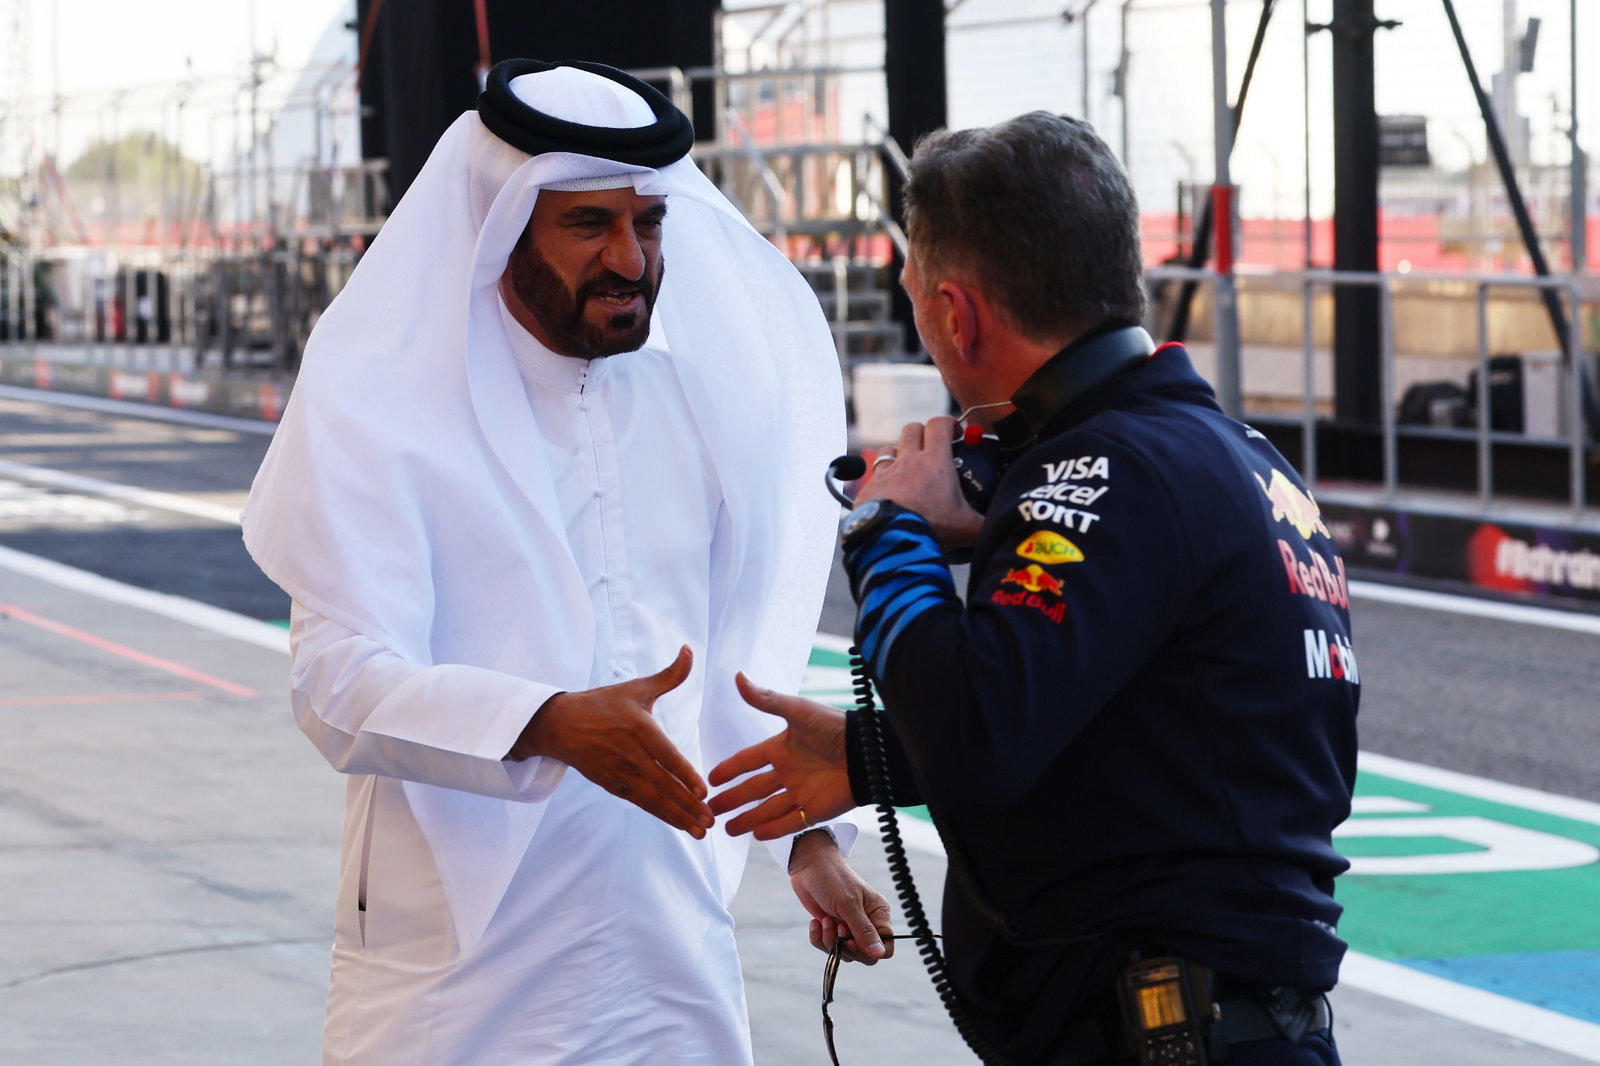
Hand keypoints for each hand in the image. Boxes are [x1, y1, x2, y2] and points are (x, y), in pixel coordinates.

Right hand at [509, 646, 713, 837]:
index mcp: (638, 727)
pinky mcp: (612, 784)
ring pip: (652, 798)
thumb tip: (689, 650)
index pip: (666, 755)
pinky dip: (660, 814)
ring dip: (677, 816)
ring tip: (700, 831)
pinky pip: (640, 801)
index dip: (684, 775)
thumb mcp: (636, 687)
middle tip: (711, 821)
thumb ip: (669, 675)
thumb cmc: (603, 703)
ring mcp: (619, 771)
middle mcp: (629, 753)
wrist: (560, 724)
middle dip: (688, 805)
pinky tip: (679, 824)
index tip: (703, 791)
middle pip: (662, 783)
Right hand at [708, 673, 853, 839]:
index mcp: (782, 748)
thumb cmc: (833, 726)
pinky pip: (790, 822)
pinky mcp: (815, 809)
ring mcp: (801, 792)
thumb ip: (766, 699)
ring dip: (747, 819)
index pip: (748, 761)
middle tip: (711, 808)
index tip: (711, 778)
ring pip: (767, 809)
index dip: (730, 769)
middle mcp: (788, 771)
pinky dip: (773, 829)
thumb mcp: (797, 711)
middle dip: (733, 799)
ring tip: (726, 828)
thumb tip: (738, 676)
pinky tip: (756, 835)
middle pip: (753, 789)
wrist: (867, 751)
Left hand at [788, 829, 893, 962]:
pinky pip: (828, 947)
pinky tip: (816, 922)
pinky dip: (819, 938)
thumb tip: (879, 954)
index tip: (851, 942)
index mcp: (879, 915)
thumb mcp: (849, 904)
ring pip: (845, 953)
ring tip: (826, 920)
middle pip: (865, 955)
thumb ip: (864, 931)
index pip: (886, 947)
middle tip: (837, 927)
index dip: (869, 951)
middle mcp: (867, 923)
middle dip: (847, 946)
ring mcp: (849, 928)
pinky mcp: (832, 929)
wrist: (809, 867)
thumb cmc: (833, 879)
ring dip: (830, 941)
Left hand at [857, 417, 983, 547]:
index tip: (956, 433)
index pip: (940, 425)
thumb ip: (985, 523)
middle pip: (912, 429)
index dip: (949, 424)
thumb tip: (1000, 526)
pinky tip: (889, 493)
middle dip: (923, 433)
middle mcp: (907, 461)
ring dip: (899, 454)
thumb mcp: (967, 527)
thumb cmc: (930, 529)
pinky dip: (882, 480)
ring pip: (889, 449)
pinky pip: (873, 476)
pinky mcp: (868, 489)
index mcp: (934, 462)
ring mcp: (885, 473)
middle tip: (932, 447)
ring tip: (907, 469)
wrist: (892, 541)